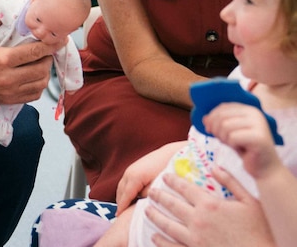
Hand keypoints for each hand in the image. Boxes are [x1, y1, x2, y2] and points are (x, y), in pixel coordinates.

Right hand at [0, 19, 52, 103]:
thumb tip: (10, 13)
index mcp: (2, 60)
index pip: (34, 52)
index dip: (50, 45)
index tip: (59, 39)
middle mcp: (8, 78)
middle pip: (42, 68)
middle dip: (48, 58)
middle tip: (46, 50)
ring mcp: (9, 91)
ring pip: (41, 83)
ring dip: (45, 72)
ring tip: (40, 62)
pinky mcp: (9, 100)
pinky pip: (34, 95)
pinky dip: (39, 85)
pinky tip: (34, 76)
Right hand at [115, 141, 183, 213]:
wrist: (170, 153)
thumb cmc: (166, 169)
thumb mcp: (157, 186)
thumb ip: (147, 196)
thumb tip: (141, 203)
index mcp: (133, 177)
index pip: (124, 197)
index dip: (122, 208)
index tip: (119, 218)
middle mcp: (128, 173)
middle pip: (120, 191)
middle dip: (120, 203)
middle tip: (120, 216)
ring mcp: (130, 169)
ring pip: (121, 186)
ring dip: (121, 196)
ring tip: (124, 208)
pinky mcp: (134, 168)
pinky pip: (125, 182)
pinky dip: (125, 190)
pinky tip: (130, 197)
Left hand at [146, 170, 273, 246]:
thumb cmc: (260, 230)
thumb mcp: (251, 202)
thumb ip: (231, 183)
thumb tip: (215, 167)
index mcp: (209, 205)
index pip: (184, 188)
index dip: (172, 180)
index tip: (164, 176)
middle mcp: (197, 220)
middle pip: (171, 204)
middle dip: (158, 196)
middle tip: (150, 191)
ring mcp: (194, 238)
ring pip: (167, 225)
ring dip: (154, 216)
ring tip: (146, 211)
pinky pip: (172, 246)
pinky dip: (161, 241)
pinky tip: (154, 237)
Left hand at [203, 103, 279, 179]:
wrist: (265, 167)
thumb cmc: (246, 148)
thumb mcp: (229, 133)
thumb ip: (218, 123)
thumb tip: (204, 118)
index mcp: (248, 109)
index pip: (223, 107)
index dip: (211, 117)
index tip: (209, 129)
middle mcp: (255, 113)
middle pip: (222, 116)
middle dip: (215, 129)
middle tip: (221, 139)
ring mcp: (259, 125)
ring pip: (225, 126)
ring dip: (223, 137)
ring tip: (231, 143)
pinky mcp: (259, 137)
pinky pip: (233, 137)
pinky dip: (231, 144)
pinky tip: (240, 148)